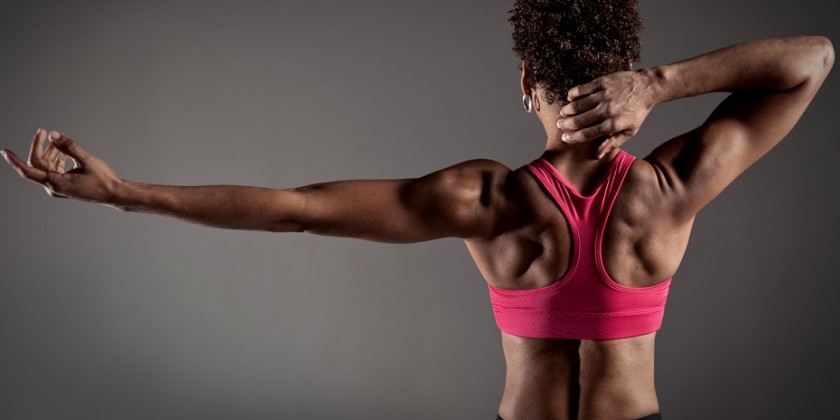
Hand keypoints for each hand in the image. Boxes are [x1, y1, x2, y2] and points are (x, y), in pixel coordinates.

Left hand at [2, 128, 121, 203]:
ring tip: (57, 141)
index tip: (4, 151)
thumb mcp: (87, 160)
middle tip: (43, 131)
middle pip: (37, 164)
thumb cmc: (103, 179)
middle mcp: (53, 187)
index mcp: (56, 183)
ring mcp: (58, 187)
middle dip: (39, 147)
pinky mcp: (63, 186)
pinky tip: (64, 153)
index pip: (29, 170)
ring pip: (45, 167)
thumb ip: (69, 146)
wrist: (114, 193)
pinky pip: (53, 170)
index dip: (15, 161)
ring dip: (49, 152)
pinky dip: (56, 159)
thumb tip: (53, 134)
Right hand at [556, 70, 655, 158]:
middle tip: (560, 125)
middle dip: (565, 124)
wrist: (647, 87)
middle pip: (578, 120)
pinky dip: (573, 94)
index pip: (586, 134)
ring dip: (566, 110)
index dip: (573, 137)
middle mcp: (606, 110)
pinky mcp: (602, 82)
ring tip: (562, 113)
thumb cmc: (638, 111)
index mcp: (612, 125)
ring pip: (577, 105)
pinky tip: (570, 98)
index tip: (565, 138)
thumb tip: (597, 155)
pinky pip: (581, 89)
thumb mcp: (629, 131)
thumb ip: (612, 143)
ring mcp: (603, 96)